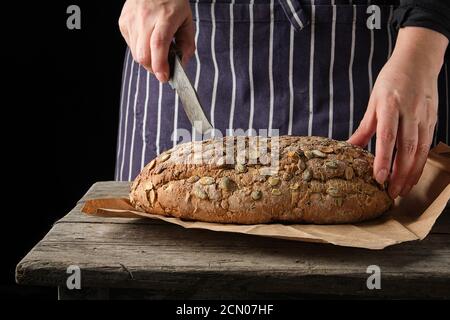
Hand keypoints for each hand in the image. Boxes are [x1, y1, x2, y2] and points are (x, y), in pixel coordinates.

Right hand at [119, 0, 194, 81]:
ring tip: (157, 51)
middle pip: (143, 55)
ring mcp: (132, 20)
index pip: (158, 44)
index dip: (160, 65)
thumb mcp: (187, 21)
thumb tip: (181, 64)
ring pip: (136, 54)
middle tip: (163, 69)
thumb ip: (187, 45)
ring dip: (148, 60)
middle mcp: (146, 18)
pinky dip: (140, 50)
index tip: (164, 77)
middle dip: (154, 68)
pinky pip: (131, 45)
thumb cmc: (172, 2)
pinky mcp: (123, 22)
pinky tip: (147, 41)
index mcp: (165, 17)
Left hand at [348, 27, 447, 198]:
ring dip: (412, 173)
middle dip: (400, 174)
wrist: (418, 61)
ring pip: (420, 150)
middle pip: (407, 148)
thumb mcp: (373, 102)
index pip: (387, 137)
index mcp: (390, 105)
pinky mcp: (433, 120)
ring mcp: (424, 116)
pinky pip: (427, 146)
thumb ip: (364, 128)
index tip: (378, 178)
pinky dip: (420, 163)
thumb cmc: (391, 81)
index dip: (384, 159)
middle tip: (391, 193)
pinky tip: (413, 175)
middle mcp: (409, 112)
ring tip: (402, 190)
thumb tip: (349, 148)